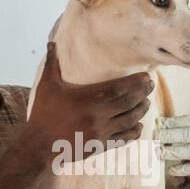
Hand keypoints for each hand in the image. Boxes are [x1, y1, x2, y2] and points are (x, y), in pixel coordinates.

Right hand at [27, 42, 152, 159]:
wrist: (39, 146)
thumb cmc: (43, 114)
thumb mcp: (46, 86)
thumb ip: (52, 64)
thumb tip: (51, 43)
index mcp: (87, 98)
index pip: (120, 88)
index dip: (137, 82)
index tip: (147, 77)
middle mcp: (97, 115)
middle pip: (129, 102)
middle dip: (143, 94)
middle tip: (150, 86)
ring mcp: (100, 132)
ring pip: (130, 120)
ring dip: (141, 111)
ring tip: (147, 103)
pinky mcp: (100, 145)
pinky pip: (124, 138)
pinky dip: (134, 131)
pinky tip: (138, 126)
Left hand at [156, 111, 189, 176]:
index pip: (185, 120)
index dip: (169, 123)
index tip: (156, 123)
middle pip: (182, 133)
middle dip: (165, 135)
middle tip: (150, 137)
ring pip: (187, 150)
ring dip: (170, 151)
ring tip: (156, 152)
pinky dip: (184, 169)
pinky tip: (172, 170)